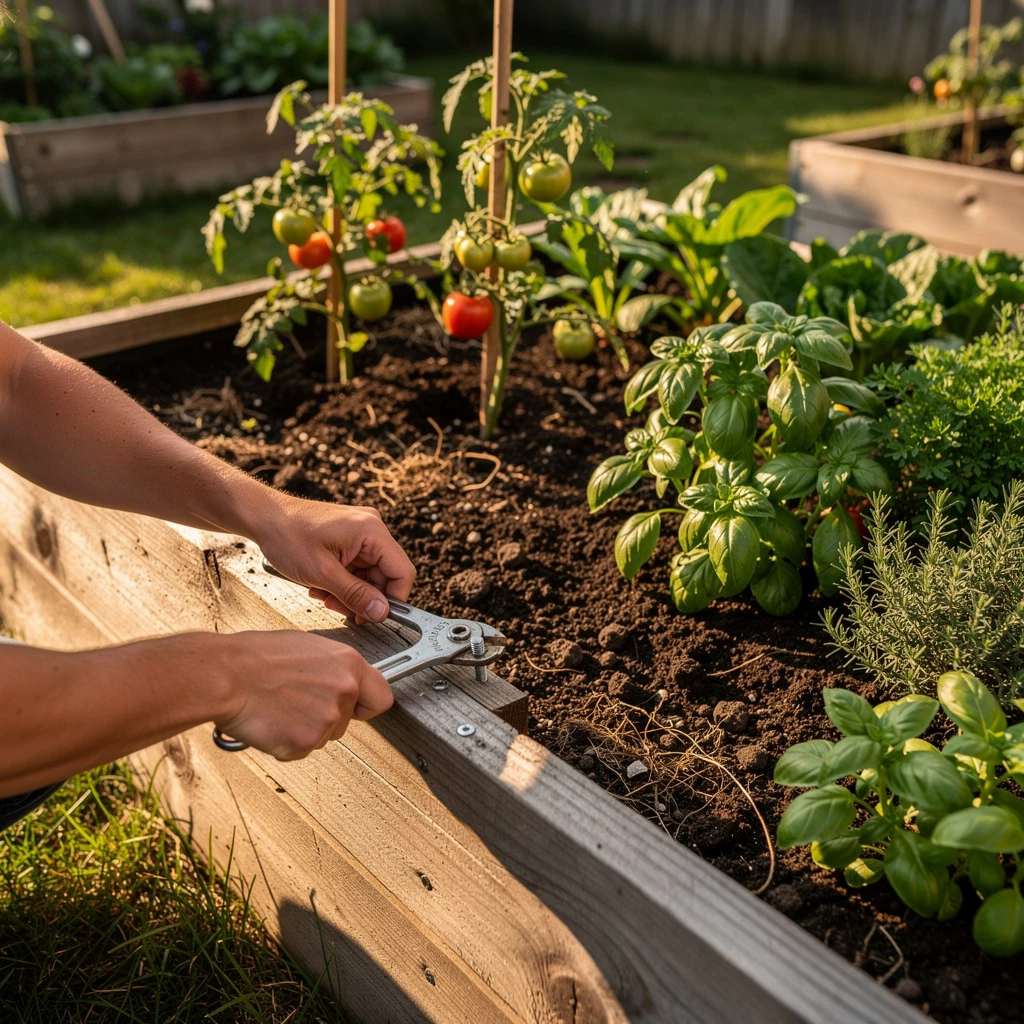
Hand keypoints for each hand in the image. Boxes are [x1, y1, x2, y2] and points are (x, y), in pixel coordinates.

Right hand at [214, 630, 392, 759]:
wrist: (225, 676)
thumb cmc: (256, 657)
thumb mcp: (308, 647)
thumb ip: (333, 668)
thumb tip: (341, 679)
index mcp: (348, 664)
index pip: (382, 697)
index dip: (367, 706)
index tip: (360, 709)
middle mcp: (344, 691)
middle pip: (348, 720)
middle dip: (326, 716)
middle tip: (296, 701)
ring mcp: (326, 720)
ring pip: (324, 736)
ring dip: (305, 728)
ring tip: (279, 705)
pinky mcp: (304, 743)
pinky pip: (301, 750)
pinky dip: (285, 742)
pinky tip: (271, 720)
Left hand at [254, 495, 414, 623]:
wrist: (264, 517)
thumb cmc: (288, 536)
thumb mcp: (322, 573)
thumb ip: (355, 595)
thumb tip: (381, 613)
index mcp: (372, 531)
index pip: (402, 572)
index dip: (392, 599)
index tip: (375, 617)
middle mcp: (372, 528)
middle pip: (385, 575)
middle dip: (363, 597)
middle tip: (340, 609)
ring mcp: (361, 531)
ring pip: (369, 574)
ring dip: (350, 591)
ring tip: (324, 595)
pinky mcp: (350, 537)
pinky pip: (357, 566)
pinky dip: (342, 580)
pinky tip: (322, 585)